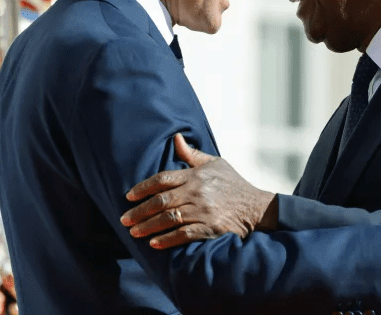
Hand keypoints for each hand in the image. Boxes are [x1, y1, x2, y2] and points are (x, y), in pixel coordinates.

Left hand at [121, 133, 276, 248]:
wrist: (257, 207)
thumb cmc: (234, 184)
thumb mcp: (215, 163)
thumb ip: (192, 155)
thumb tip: (176, 138)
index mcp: (196, 175)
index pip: (163, 179)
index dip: (143, 187)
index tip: (128, 196)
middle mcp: (197, 192)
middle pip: (161, 201)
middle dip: (139, 211)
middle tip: (124, 219)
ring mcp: (203, 211)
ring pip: (168, 218)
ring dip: (148, 226)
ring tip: (134, 232)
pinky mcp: (210, 228)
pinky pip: (184, 234)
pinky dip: (167, 239)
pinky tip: (154, 243)